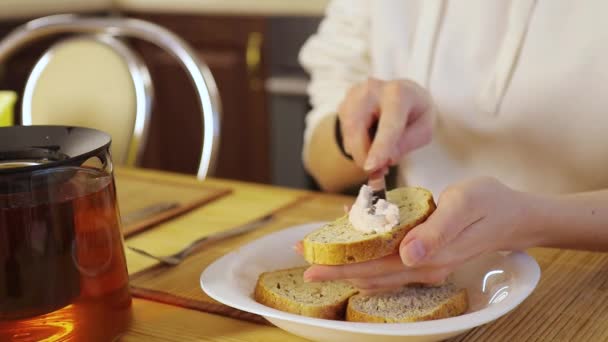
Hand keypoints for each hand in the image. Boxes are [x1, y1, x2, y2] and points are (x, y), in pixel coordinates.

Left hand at [300, 177, 538, 292]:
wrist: (515, 216)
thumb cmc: (489, 202)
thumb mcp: (464, 205)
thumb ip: (436, 231)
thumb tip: (408, 255)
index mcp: (428, 256)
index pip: (374, 267)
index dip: (340, 266)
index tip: (310, 264)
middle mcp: (422, 267)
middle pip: (369, 273)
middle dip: (334, 267)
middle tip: (302, 259)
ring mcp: (424, 265)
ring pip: (377, 271)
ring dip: (347, 264)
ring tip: (318, 255)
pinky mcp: (426, 258)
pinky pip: (389, 262)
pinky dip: (367, 256)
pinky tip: (354, 242)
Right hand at [338, 78, 434, 172]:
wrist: (403, 93)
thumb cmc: (415, 113)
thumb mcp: (424, 130)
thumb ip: (407, 144)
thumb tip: (385, 159)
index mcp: (398, 94)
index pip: (388, 125)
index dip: (380, 147)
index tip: (371, 167)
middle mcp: (373, 89)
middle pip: (358, 127)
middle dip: (363, 155)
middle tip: (376, 172)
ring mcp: (354, 95)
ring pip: (348, 133)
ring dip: (360, 152)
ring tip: (378, 156)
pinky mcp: (344, 104)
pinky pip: (344, 133)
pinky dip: (356, 145)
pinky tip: (370, 142)